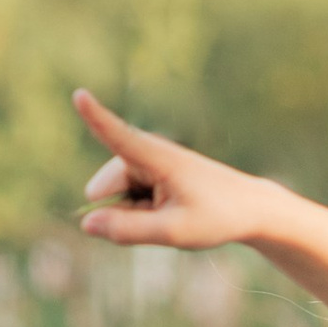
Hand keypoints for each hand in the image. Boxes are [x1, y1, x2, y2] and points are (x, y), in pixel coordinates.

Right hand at [76, 91, 272, 248]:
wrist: (248, 208)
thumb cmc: (217, 217)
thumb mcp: (174, 232)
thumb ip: (129, 230)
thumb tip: (86, 223)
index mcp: (157, 157)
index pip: (119, 136)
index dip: (95, 117)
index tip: (79, 94)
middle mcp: (146, 152)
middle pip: (103, 190)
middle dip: (120, 212)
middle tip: (163, 218)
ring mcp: (145, 162)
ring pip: (113, 199)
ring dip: (133, 214)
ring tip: (171, 213)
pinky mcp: (146, 172)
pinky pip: (124, 200)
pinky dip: (140, 212)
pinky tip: (169, 211)